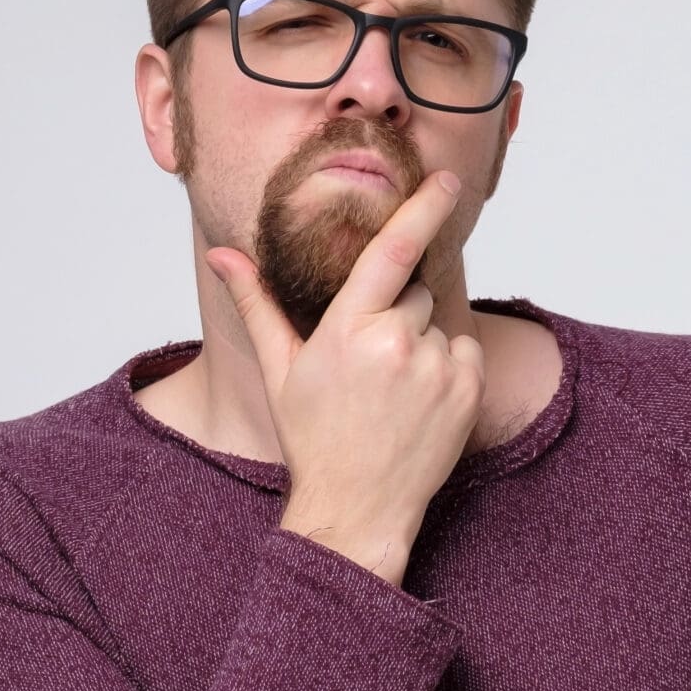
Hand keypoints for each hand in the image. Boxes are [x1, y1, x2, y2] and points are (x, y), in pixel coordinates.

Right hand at [204, 171, 484, 584]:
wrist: (357, 509)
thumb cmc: (314, 438)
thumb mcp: (280, 369)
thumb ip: (257, 303)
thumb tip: (223, 253)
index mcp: (346, 330)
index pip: (393, 250)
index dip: (423, 208)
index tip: (447, 181)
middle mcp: (395, 342)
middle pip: (413, 291)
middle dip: (397, 312)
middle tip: (371, 365)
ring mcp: (435, 368)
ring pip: (438, 321)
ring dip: (421, 342)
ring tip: (393, 390)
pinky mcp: (467, 390)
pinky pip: (464, 349)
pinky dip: (448, 366)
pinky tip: (419, 401)